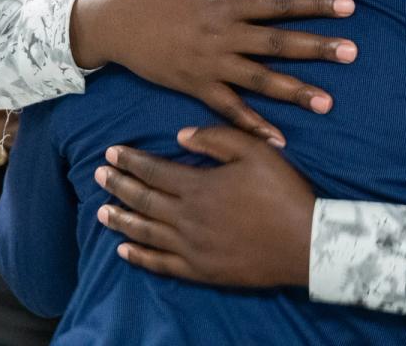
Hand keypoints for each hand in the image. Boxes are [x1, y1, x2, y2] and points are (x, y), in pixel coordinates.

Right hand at [69, 0, 354, 144]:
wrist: (114, 20)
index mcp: (224, 1)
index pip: (278, 2)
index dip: (314, 4)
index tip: (348, 6)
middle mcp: (222, 34)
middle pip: (277, 42)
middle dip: (316, 47)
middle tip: (352, 53)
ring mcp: (209, 63)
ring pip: (260, 79)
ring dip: (295, 91)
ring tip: (327, 102)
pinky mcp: (195, 86)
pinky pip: (229, 109)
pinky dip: (253, 125)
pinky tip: (279, 139)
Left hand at [94, 126, 315, 287]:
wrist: (308, 244)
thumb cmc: (283, 193)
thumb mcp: (255, 151)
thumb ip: (215, 138)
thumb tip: (180, 135)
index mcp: (198, 186)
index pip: (153, 170)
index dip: (129, 161)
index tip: (110, 153)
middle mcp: (188, 217)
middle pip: (143, 199)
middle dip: (118, 186)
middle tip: (98, 175)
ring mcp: (193, 247)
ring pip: (146, 232)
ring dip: (121, 220)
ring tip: (101, 211)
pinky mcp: (202, 271)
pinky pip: (162, 264)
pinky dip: (140, 257)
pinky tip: (124, 250)